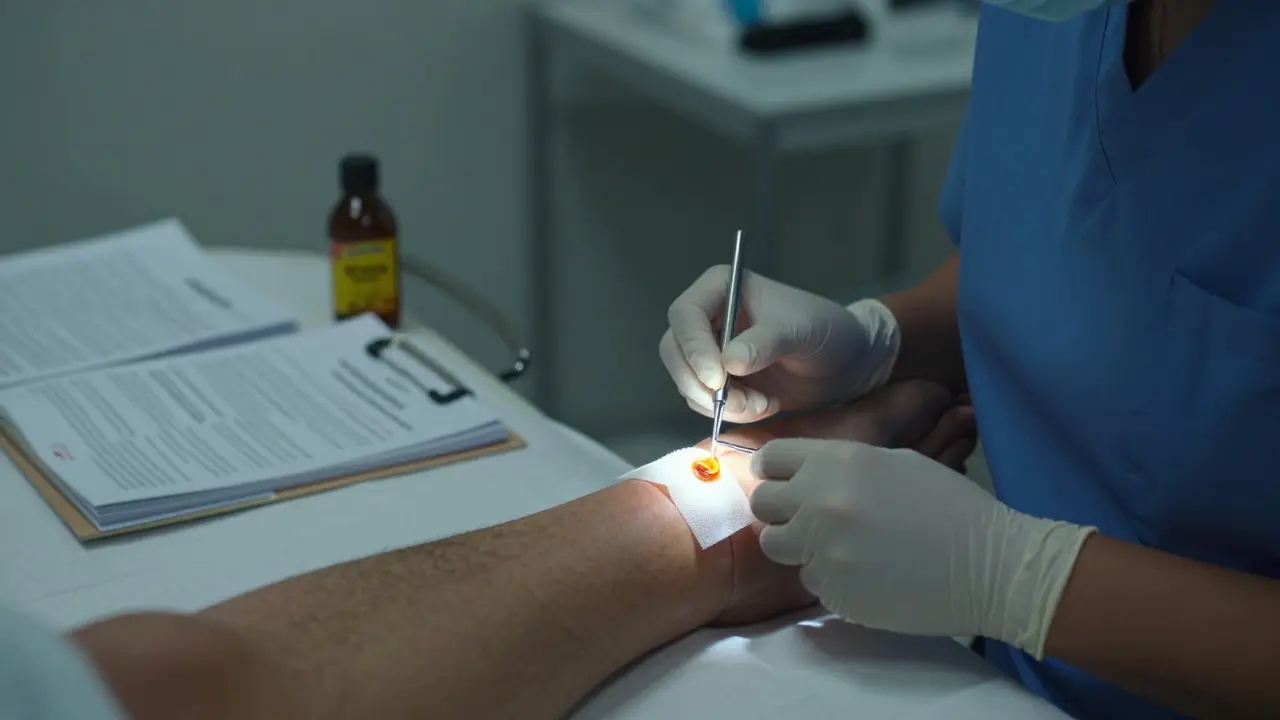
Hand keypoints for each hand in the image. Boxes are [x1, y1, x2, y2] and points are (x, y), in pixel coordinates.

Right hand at [660, 267, 900, 423]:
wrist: (846, 364)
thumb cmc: (827, 332)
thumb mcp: (800, 332)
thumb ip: (765, 343)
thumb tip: (728, 364)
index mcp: (721, 288)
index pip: (685, 315)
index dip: (693, 348)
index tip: (716, 378)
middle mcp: (708, 318)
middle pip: (674, 352)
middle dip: (700, 384)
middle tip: (734, 404)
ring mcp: (710, 351)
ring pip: (687, 382)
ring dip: (719, 403)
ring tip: (762, 405)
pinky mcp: (720, 381)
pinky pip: (705, 402)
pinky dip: (730, 413)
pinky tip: (763, 406)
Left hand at [747, 440, 1094, 656]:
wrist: (993, 567)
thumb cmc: (951, 507)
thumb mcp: (896, 463)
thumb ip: (840, 467)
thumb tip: (800, 475)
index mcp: (838, 463)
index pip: (770, 459)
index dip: (776, 471)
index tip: (785, 481)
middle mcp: (821, 503)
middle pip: (763, 505)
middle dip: (783, 511)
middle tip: (812, 519)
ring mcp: (824, 552)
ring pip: (779, 547)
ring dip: (800, 547)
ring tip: (842, 547)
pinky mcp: (835, 593)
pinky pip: (812, 582)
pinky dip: (833, 579)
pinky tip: (870, 575)